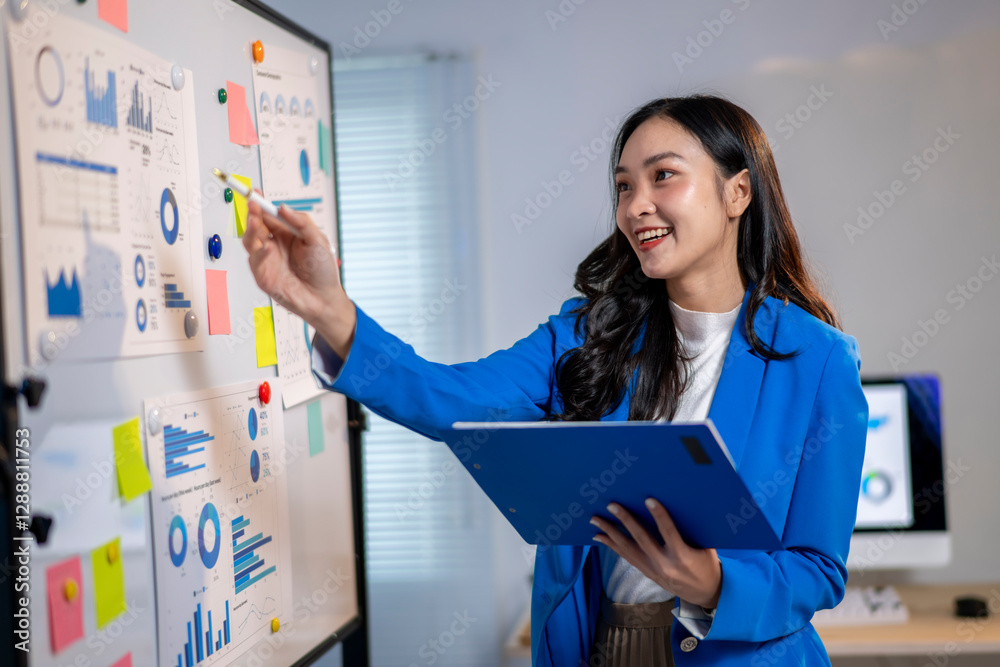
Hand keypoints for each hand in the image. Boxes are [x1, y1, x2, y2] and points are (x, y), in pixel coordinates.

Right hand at [242, 196, 354, 357]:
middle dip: (252, 214)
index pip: (269, 216)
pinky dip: (260, 253)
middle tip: (252, 205)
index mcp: (286, 235)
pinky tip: (267, 246)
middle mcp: (274, 245)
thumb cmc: (323, 271)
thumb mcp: (318, 240)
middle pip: (255, 226)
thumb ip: (301, 223)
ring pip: (250, 241)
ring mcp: (266, 261)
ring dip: (251, 230)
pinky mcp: (263, 276)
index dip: (261, 205)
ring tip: (256, 222)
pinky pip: (255, 262)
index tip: (255, 193)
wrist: (325, 299)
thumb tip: (283, 208)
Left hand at [591, 499, 721, 608]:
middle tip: (611, 506)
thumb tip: (680, 504)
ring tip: (595, 520)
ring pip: (628, 549)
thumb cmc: (707, 564)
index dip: (659, 515)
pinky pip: (627, 557)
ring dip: (610, 533)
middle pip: (641, 540)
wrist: (705, 593)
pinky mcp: (647, 572)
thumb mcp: (706, 547)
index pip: (669, 532)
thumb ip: (691, 530)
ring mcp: (654, 570)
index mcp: (683, 556)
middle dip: (625, 521)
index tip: (648, 500)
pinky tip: (601, 536)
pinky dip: (613, 546)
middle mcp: (665, 565)